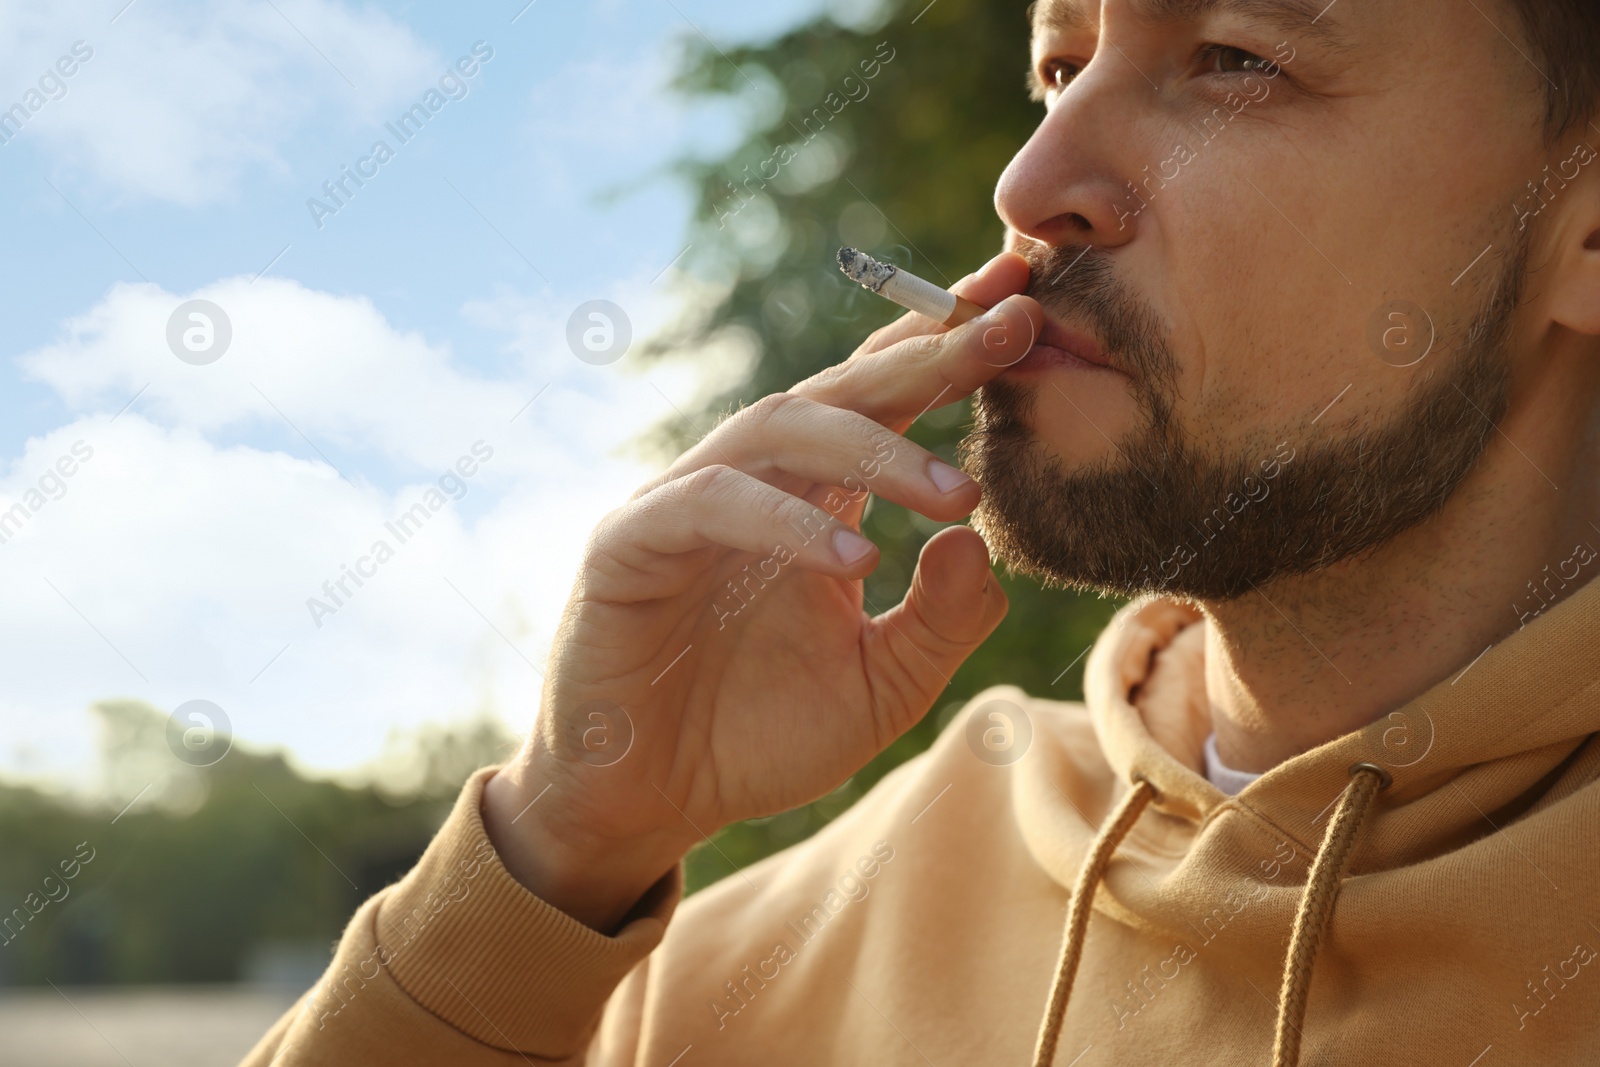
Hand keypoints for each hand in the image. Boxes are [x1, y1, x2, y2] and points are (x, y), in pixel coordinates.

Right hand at [483, 253, 1040, 930]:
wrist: (648, 804)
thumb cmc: (758, 737)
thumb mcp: (882, 687)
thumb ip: (941, 622)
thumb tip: (978, 539)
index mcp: (814, 500)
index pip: (883, 400)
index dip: (950, 349)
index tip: (1028, 308)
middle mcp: (754, 483)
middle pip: (842, 391)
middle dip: (929, 355)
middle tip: (1013, 326)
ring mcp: (686, 505)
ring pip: (778, 430)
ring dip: (872, 448)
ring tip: (956, 496)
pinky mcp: (628, 546)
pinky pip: (709, 506)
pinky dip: (785, 524)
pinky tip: (856, 561)